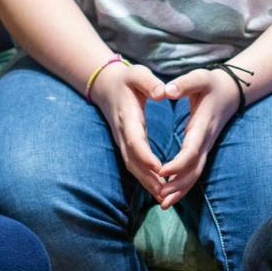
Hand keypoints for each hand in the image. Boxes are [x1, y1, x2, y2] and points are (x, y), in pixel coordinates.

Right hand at [89, 60, 169, 201]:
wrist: (105, 86)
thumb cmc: (126, 79)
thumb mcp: (137, 74)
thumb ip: (149, 82)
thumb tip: (162, 92)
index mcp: (128, 116)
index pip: (135, 140)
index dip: (145, 155)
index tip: (159, 167)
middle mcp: (123, 133)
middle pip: (133, 160)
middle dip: (148, 178)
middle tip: (165, 192)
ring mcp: (122, 141)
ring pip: (132, 166)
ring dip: (147, 183)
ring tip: (164, 197)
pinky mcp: (125, 145)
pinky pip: (133, 165)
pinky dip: (144, 178)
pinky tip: (158, 189)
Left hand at [153, 68, 241, 207]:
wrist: (231, 91)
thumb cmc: (212, 84)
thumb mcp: (200, 78)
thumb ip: (184, 84)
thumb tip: (167, 91)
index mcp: (202, 125)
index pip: (191, 150)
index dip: (178, 163)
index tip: (162, 172)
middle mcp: (205, 141)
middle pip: (194, 170)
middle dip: (178, 186)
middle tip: (160, 198)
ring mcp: (206, 147)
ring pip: (195, 174)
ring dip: (180, 190)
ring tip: (163, 204)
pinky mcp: (203, 150)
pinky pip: (194, 171)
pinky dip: (183, 185)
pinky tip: (170, 194)